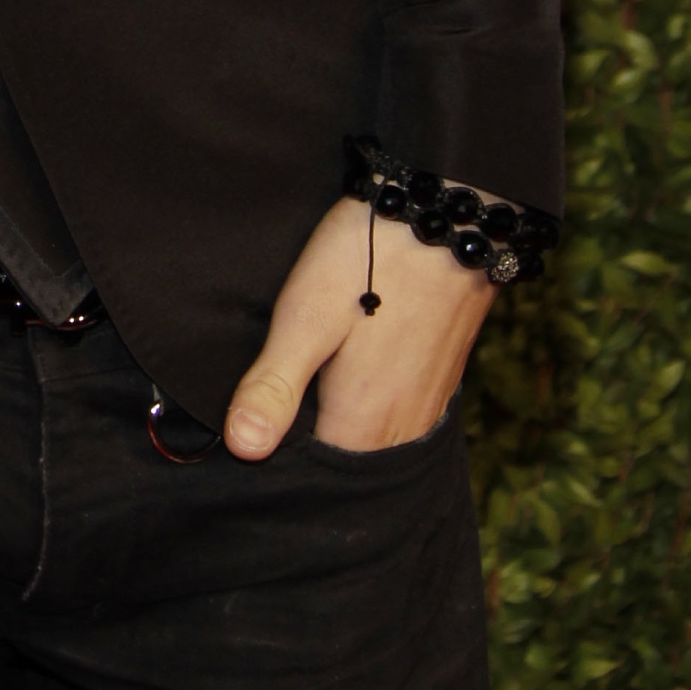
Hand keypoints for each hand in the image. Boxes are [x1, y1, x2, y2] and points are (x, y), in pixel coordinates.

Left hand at [225, 191, 494, 459]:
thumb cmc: (369, 261)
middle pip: (347, 461)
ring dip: (341, 429)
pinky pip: (400, 419)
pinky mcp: (440, 380)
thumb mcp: (305, 316)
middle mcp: (403, 428)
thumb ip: (275, 385)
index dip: (279, 460)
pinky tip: (348, 379)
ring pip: (374, 442)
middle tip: (271, 409)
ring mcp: (428, 406)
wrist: (447, 214)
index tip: (252, 433)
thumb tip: (243, 448)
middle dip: (310, 448)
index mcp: (364, 423)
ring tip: (305, 394)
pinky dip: (370, 412)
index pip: (316, 475)